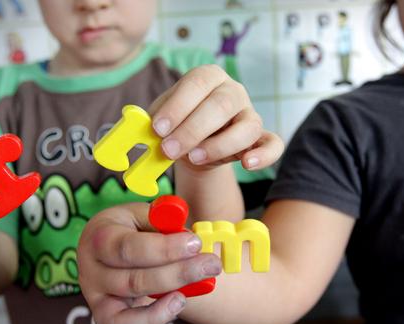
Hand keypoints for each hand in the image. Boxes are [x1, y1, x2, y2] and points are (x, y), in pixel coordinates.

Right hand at [77, 203, 222, 323]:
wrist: (114, 237)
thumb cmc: (136, 226)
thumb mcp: (145, 213)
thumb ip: (163, 222)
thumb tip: (185, 237)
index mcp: (99, 238)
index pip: (129, 249)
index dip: (165, 248)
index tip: (195, 242)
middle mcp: (91, 273)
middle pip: (132, 282)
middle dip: (178, 274)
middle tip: (211, 265)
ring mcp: (97, 300)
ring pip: (121, 318)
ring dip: (157, 313)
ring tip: (183, 299)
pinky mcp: (107, 319)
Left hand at [148, 64, 282, 171]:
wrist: (194, 148)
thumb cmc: (177, 127)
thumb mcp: (159, 121)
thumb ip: (147, 124)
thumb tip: (130, 130)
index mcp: (208, 77)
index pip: (196, 83)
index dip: (177, 105)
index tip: (157, 128)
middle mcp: (234, 92)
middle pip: (221, 104)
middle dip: (192, 129)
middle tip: (168, 149)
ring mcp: (251, 115)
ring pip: (246, 126)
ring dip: (219, 145)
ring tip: (194, 158)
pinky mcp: (262, 138)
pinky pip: (273, 144)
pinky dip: (264, 155)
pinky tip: (248, 164)